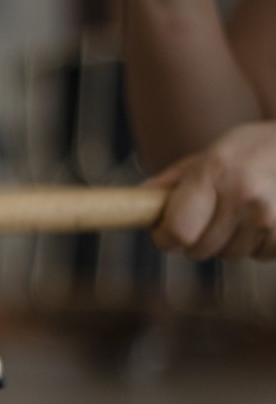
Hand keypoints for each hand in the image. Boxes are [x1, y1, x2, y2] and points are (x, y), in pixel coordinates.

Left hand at [148, 121, 275, 260]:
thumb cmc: (256, 147)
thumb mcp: (213, 152)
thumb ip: (177, 179)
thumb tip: (141, 198)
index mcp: (215, 172)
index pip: (177, 231)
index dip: (166, 238)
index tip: (167, 233)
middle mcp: (243, 194)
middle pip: (199, 249)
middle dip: (196, 240)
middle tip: (208, 219)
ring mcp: (270, 215)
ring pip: (229, 255)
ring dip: (229, 242)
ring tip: (242, 213)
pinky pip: (260, 256)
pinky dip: (258, 245)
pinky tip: (265, 219)